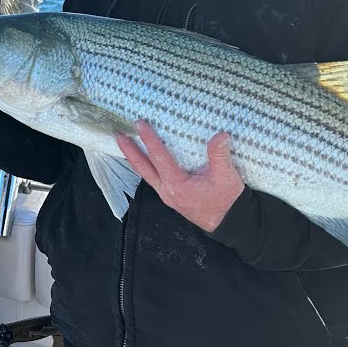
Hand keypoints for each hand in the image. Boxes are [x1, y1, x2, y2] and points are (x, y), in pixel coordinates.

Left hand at [115, 121, 244, 232]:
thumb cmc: (227, 200)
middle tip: (118, 135)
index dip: (149, 140)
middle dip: (129, 151)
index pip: (159, 158)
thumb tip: (221, 135)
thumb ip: (220, 155)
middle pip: (143, 168)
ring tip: (125, 144)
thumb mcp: (226, 176)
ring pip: (147, 174)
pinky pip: (154, 179)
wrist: (229, 223)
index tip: (139, 124)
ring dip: (135, 159)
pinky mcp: (172, 196)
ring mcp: (168, 195)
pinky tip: (145, 160)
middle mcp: (168, 191)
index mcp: (177, 185)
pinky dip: (146, 167)